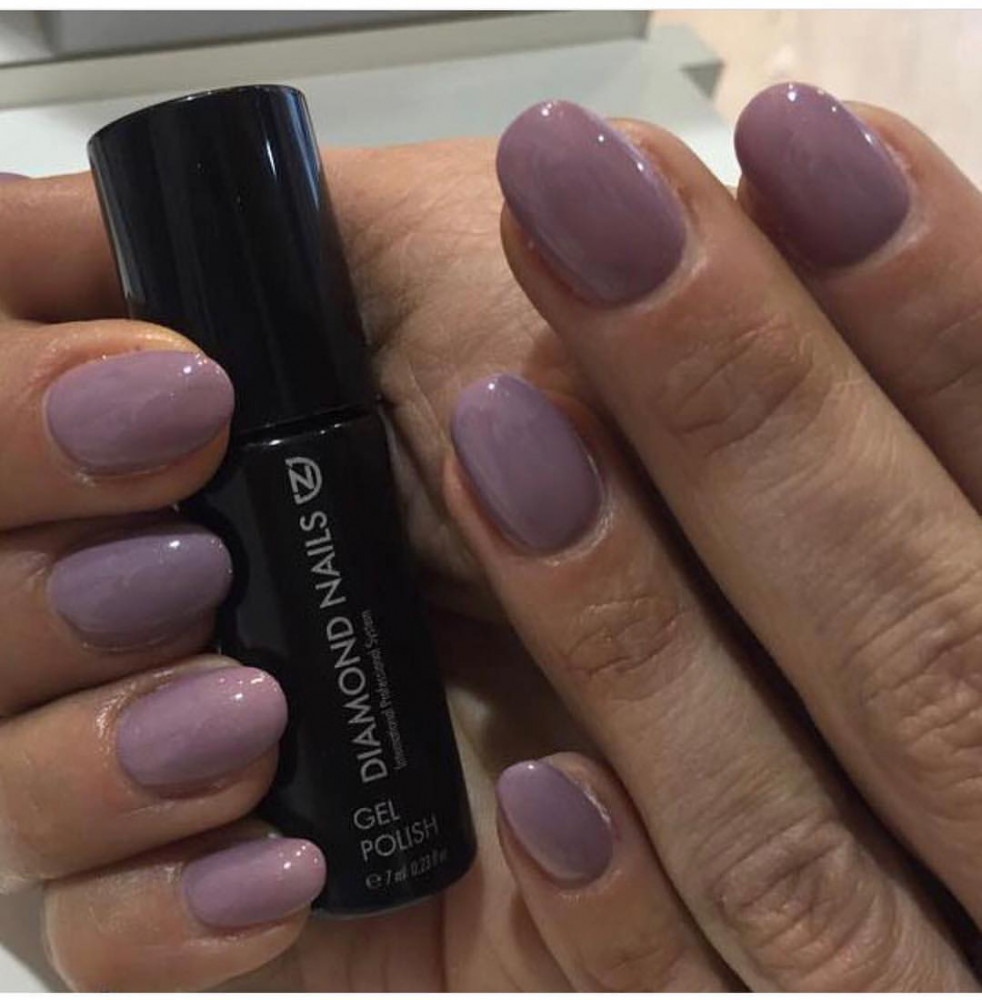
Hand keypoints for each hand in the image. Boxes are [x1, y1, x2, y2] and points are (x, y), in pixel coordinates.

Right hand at [0, 140, 608, 990]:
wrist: (718, 626)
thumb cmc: (605, 430)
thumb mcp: (470, 271)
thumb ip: (293, 223)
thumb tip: (101, 214)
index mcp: (175, 412)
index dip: (17, 402)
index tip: (166, 402)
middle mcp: (163, 562)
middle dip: (35, 585)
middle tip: (188, 564)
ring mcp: (185, 724)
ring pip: (8, 777)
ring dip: (88, 756)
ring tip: (247, 720)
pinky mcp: (240, 868)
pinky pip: (108, 931)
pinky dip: (160, 907)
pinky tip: (276, 866)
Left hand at [443, 86, 981, 988]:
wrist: (889, 878)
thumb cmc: (888, 607)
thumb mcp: (919, 510)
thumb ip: (914, 427)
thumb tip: (817, 215)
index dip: (948, 302)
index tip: (802, 143)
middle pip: (923, 633)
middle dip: (760, 411)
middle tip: (594, 207)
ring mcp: (916, 968)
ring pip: (797, 850)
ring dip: (646, 640)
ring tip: (501, 428)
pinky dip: (629, 922)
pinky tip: (537, 786)